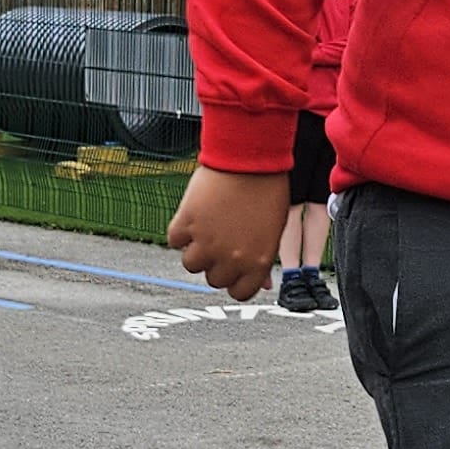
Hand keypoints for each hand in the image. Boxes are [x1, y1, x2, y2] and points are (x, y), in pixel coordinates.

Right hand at [167, 166, 290, 302]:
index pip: (239, 293)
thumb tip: (265, 283)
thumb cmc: (267, 188)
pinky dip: (181, 230)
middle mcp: (231, 258)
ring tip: (206, 227)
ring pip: (191, 264)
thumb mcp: (275, 230)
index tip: (233, 268)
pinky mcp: (186, 223)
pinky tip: (194, 215)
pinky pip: (174, 240)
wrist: (249, 155)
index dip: (235, 280)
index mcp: (257, 263)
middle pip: (213, 280)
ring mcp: (206, 242)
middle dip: (216, 263)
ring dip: (196, 249)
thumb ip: (265, 260)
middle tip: (221, 241)